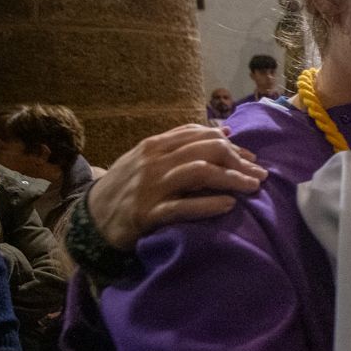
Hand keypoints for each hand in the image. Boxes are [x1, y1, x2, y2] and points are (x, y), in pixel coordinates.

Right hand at [86, 124, 267, 250]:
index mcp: (155, 145)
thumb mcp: (148, 159)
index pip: (201, 136)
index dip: (231, 145)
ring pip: (199, 174)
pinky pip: (182, 207)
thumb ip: (181, 144)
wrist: (89, 218)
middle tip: (260, 175)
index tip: (251, 158)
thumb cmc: (126, 187)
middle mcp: (154, 161)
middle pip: (206, 151)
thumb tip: (223, 132)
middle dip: (238, 161)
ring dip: (231, 178)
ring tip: (253, 187)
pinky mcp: (147, 214)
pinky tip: (229, 205)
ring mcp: (150, 187)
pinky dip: (208, 205)